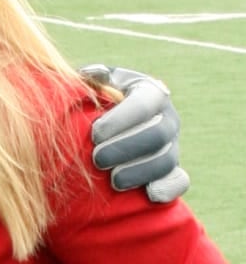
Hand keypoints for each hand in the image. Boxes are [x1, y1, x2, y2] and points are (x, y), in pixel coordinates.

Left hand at [83, 65, 188, 201]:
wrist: (104, 125)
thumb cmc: (96, 99)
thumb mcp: (95, 82)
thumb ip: (93, 78)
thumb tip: (90, 75)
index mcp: (150, 91)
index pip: (144, 103)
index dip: (121, 120)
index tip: (95, 133)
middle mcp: (167, 117)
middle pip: (157, 134)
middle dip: (126, 149)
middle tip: (97, 159)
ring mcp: (173, 145)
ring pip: (166, 160)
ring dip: (139, 172)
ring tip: (113, 181)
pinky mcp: (173, 170)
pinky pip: (180, 181)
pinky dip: (168, 188)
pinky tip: (149, 193)